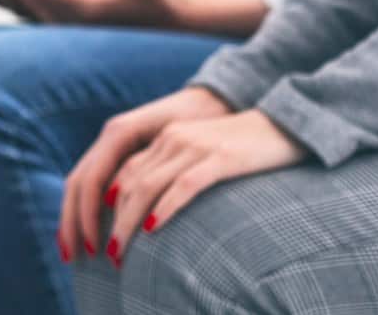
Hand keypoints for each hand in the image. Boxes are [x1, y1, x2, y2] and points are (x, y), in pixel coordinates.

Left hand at [60, 97, 304, 263]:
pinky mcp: (219, 159)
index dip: (105, 206)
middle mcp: (174, 138)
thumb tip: (149, 210)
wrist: (282, 124)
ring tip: (118, 252)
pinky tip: (154, 229)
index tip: (95, 236)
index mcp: (167, 137)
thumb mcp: (200, 156)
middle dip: (109, 220)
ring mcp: (195, 147)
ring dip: (129, 222)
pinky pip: (184, 186)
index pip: (124, 172)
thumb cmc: (241, 148)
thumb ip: (174, 172)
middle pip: (129, 182)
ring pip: (148, 186)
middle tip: (101, 254)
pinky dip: (165, 208)